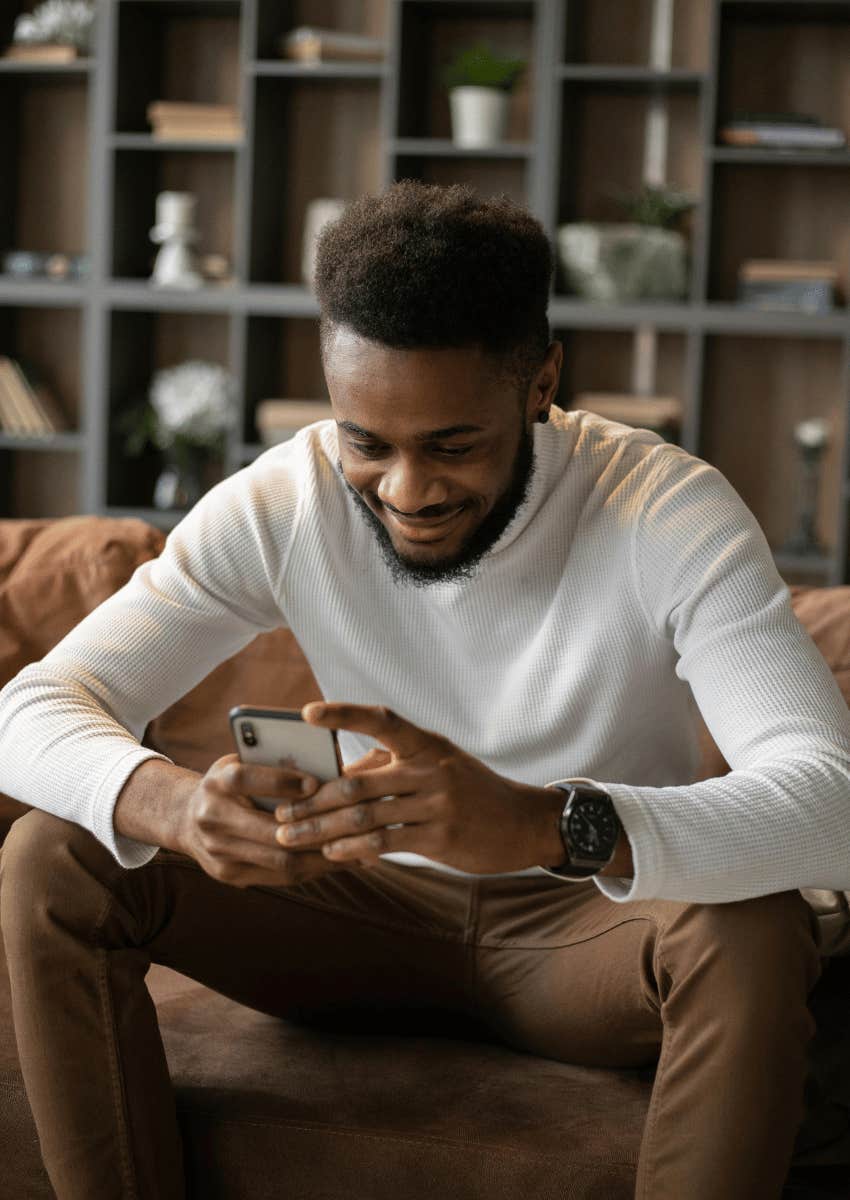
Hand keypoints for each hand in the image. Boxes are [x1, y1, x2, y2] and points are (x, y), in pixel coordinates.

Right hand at [175, 752, 336, 888]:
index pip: (243, 779)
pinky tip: (337, 860)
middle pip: (269, 831)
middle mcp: (212, 819)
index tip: (315, 782)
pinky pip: (279, 877)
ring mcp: (218, 852)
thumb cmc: (230, 783)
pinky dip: (312, 868)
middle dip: (315, 829)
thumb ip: (273, 763)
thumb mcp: (242, 762)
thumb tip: (327, 764)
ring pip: (279, 860)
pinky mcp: (229, 875)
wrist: (186, 819)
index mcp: (215, 783)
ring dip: (322, 856)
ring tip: (356, 848)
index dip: (280, 781)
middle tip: (352, 823)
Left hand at [273, 703, 565, 873]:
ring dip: (321, 829)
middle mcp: (430, 769)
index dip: (344, 714)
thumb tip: (339, 776)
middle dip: (312, 801)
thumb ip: (391, 765)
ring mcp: (436, 804)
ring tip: (292, 837)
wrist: (521, 823)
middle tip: (280, 814)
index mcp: (426, 744)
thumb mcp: (437, 765)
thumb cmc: (470, 790)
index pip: (381, 720)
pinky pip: (385, 842)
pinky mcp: (439, 838)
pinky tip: (332, 852)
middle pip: (357, 784)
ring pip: (365, 817)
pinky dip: (353, 847)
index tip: (308, 713)